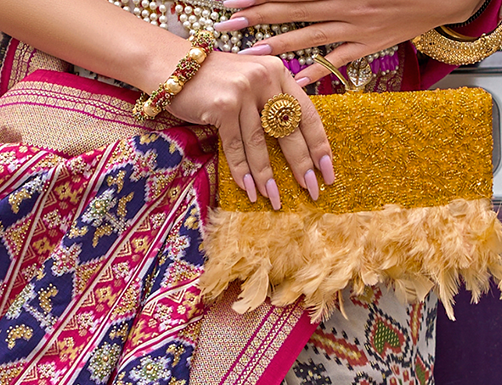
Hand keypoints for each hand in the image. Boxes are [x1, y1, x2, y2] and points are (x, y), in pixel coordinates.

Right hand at [167, 50, 333, 209]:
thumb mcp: (250, 84)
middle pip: (289, 130)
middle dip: (301, 165)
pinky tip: (249, 191)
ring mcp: (243, 90)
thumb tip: (295, 144)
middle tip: (312, 192)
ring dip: (267, 177)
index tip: (328, 171)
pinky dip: (242, 171)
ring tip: (275, 200)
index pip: (307, 113)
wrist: (173, 66)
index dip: (319, 145)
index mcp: (278, 73)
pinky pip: (235, 147)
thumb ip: (271, 104)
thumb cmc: (215, 82)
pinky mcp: (223, 105)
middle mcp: (265, 78)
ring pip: (260, 143)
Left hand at [214, 0, 482, 85]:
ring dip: (277, 46)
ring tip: (251, 54)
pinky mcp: (368, 46)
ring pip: (308, 36)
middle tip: (227, 23)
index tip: (233, 0)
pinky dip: (316, 73)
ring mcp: (354, 27)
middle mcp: (342, 3)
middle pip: (291, 10)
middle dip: (256, 17)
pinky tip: (295, 83)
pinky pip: (337, 61)